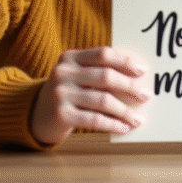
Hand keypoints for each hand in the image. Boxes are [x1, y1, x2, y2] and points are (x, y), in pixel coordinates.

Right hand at [30, 47, 150, 144]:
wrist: (35, 115)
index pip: (103, 54)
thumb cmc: (67, 92)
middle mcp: (64, 72)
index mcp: (70, 57)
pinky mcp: (61, 114)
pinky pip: (94, 119)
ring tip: (137, 119)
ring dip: (124, 111)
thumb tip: (137, 77)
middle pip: (105, 76)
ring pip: (103, 100)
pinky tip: (124, 128)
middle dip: (129, 87)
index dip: (125, 61)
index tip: (143, 71)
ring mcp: (61, 93)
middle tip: (146, 96)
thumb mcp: (76, 74)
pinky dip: (113, 124)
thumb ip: (98, 70)